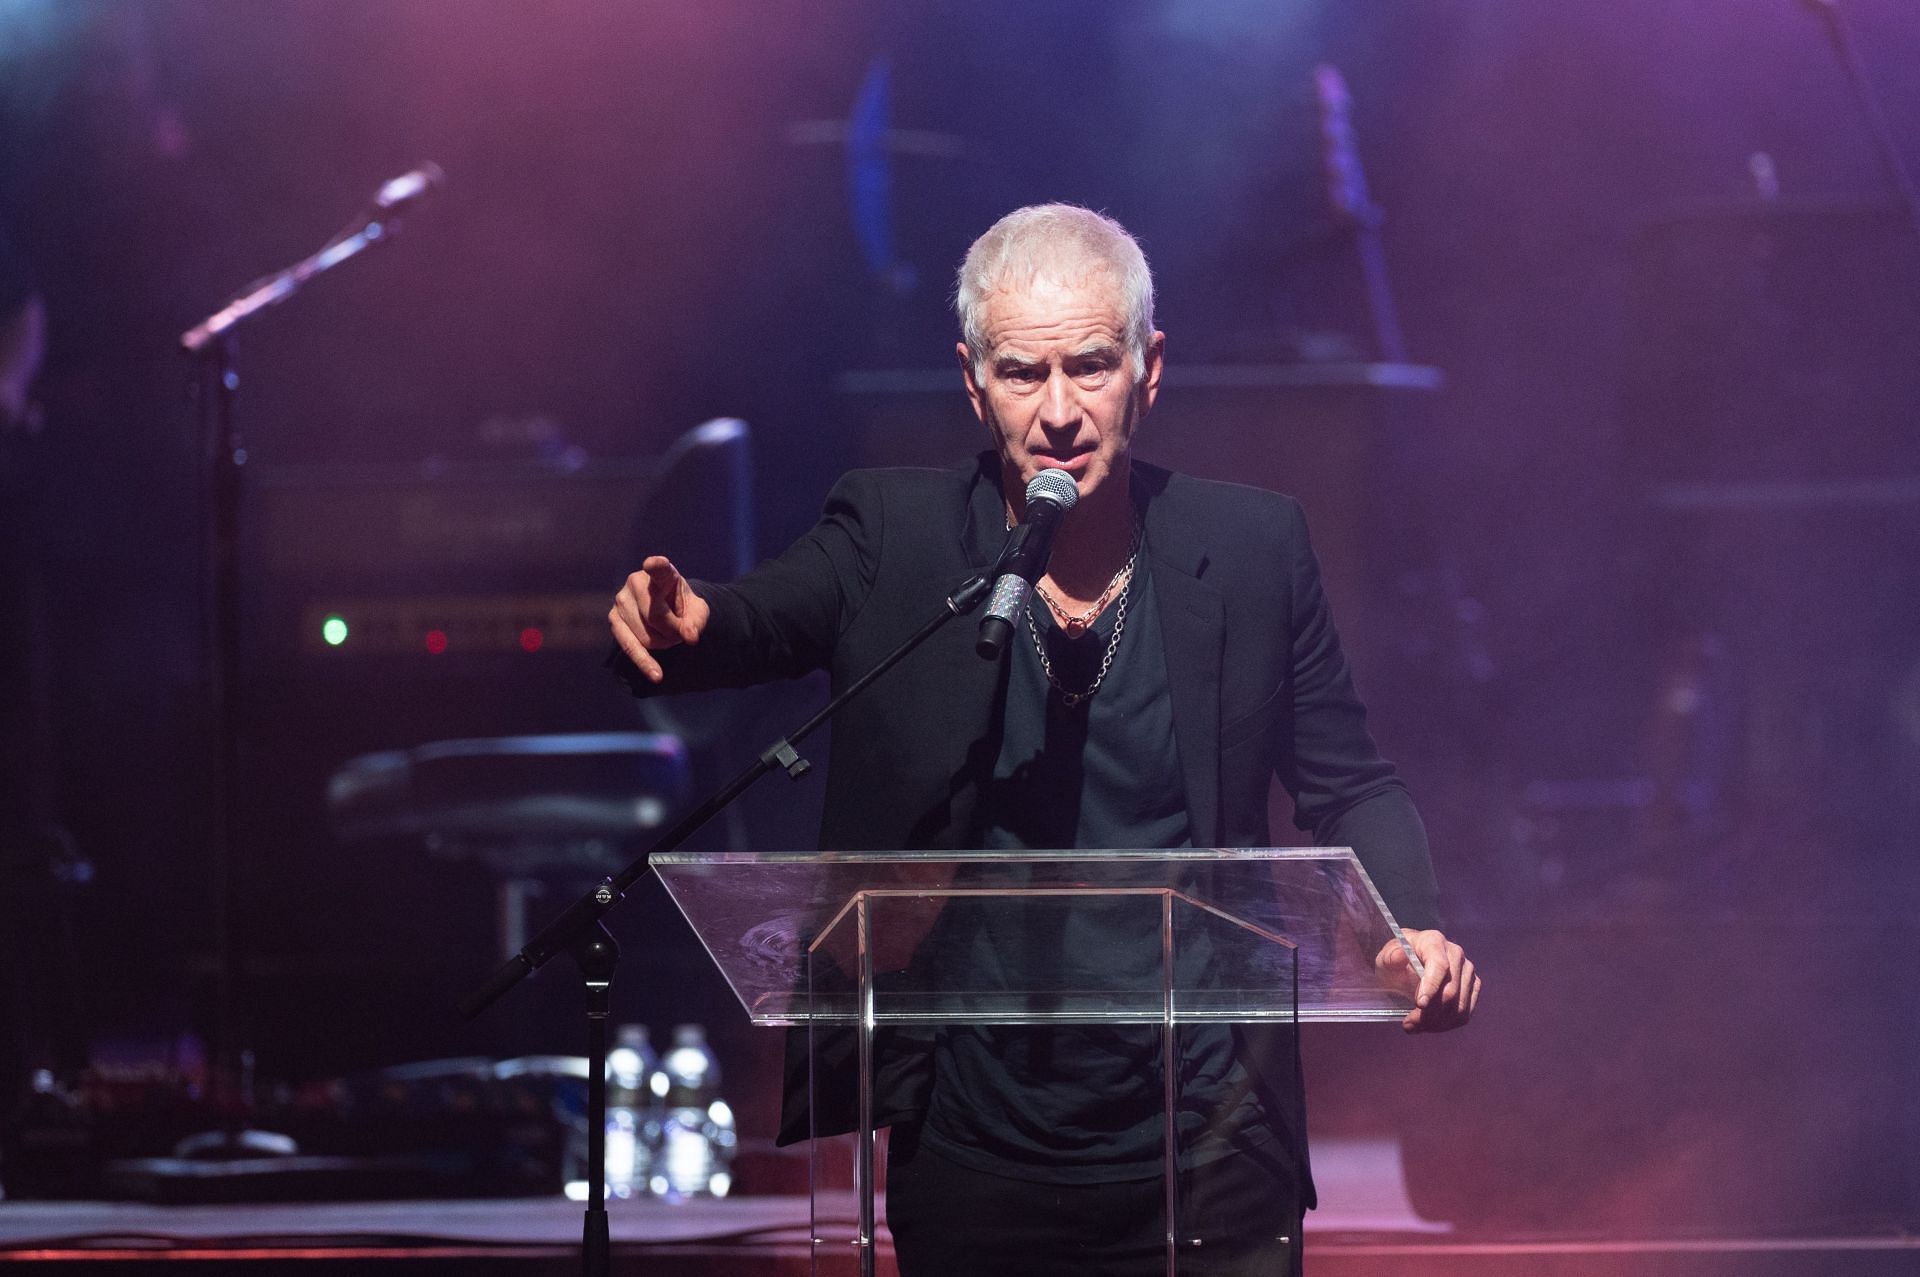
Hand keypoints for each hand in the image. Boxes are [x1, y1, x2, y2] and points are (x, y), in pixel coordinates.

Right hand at [609, 555, 709, 682]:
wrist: (666, 612)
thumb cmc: (683, 608)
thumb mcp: (698, 612)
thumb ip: (697, 621)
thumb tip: (690, 637)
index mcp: (662, 574)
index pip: (659, 568)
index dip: (656, 566)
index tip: (653, 564)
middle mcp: (636, 582)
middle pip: (656, 616)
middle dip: (673, 631)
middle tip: (681, 633)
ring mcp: (621, 600)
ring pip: (645, 634)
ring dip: (662, 643)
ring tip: (668, 635)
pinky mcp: (613, 619)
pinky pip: (629, 646)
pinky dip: (645, 661)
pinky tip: (656, 675)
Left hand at [1375, 928, 1479, 1033]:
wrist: (1407, 964)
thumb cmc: (1396, 960)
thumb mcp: (1386, 957)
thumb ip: (1391, 957)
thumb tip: (1399, 955)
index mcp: (1434, 941)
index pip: (1440, 965)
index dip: (1432, 986)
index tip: (1420, 1004)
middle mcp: (1456, 953)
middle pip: (1450, 990)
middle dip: (1429, 1013)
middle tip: (1408, 1024)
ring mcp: (1467, 971)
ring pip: (1458, 1006)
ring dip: (1436, 1023)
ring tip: (1414, 1026)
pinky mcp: (1472, 987)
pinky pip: (1464, 1013)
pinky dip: (1446, 1025)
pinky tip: (1428, 1026)